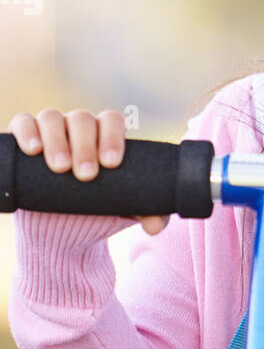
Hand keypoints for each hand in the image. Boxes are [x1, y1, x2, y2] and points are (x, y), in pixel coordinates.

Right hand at [7, 108, 169, 234]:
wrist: (61, 229)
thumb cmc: (96, 212)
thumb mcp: (120, 211)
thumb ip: (145, 213)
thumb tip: (155, 225)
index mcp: (105, 137)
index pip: (111, 122)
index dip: (112, 137)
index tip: (112, 164)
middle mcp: (78, 128)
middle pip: (82, 119)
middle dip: (85, 146)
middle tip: (87, 175)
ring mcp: (50, 131)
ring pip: (52, 118)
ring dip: (57, 140)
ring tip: (61, 168)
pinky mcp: (24, 141)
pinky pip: (23, 123)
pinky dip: (27, 132)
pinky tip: (33, 151)